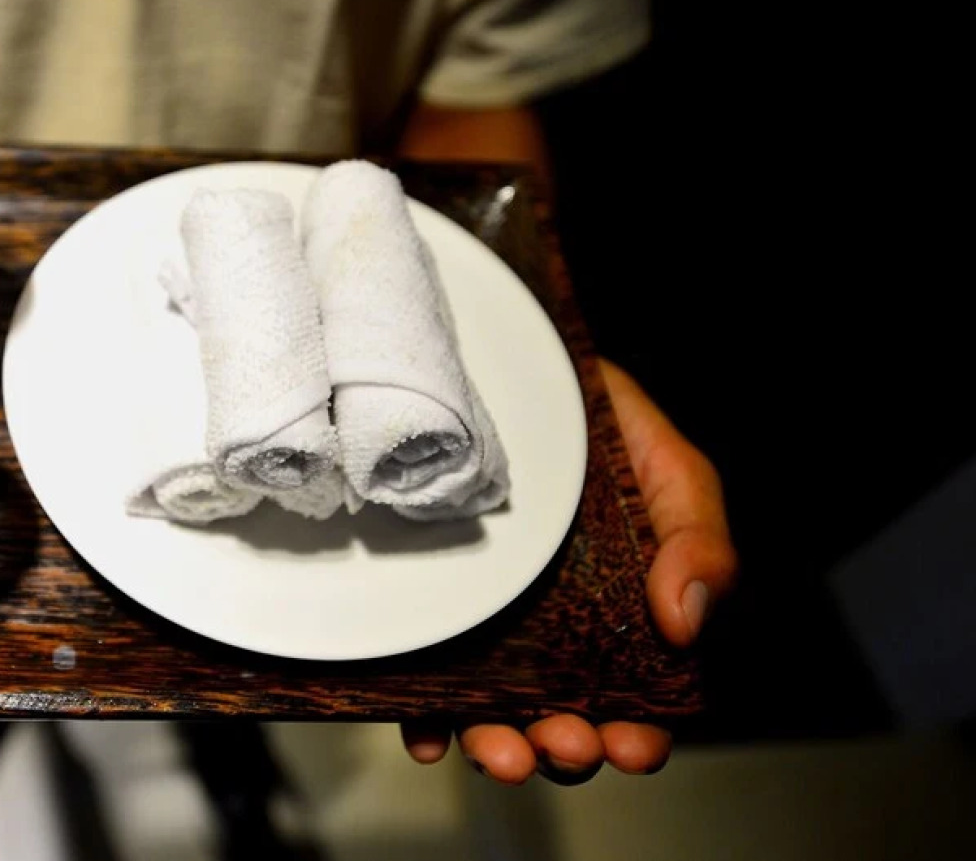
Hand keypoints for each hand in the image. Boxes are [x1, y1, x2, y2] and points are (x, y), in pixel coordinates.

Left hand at [398, 357, 737, 783]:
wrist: (519, 371)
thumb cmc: (600, 422)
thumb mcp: (673, 469)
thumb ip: (699, 540)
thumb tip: (686, 622)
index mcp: (622, 613)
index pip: (638, 694)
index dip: (640, 732)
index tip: (633, 744)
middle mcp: (555, 630)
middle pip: (560, 715)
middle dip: (564, 747)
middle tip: (563, 742)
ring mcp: (486, 622)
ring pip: (491, 709)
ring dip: (496, 745)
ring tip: (499, 749)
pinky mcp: (430, 603)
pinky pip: (420, 675)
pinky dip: (427, 717)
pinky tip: (431, 732)